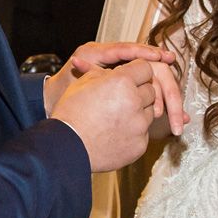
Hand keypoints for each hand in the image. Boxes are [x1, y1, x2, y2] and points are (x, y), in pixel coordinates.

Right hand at [45, 42, 186, 135]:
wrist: (67, 148)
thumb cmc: (71, 114)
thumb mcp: (82, 84)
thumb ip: (103, 73)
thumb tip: (112, 70)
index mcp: (121, 82)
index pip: (145, 68)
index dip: (136, 72)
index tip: (128, 78)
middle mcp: (135, 101)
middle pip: (150, 90)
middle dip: (138, 92)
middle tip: (119, 98)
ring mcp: (139, 125)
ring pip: (149, 112)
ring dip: (137, 112)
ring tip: (115, 117)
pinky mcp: (140, 144)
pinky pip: (143, 133)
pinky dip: (134, 132)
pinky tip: (115, 132)